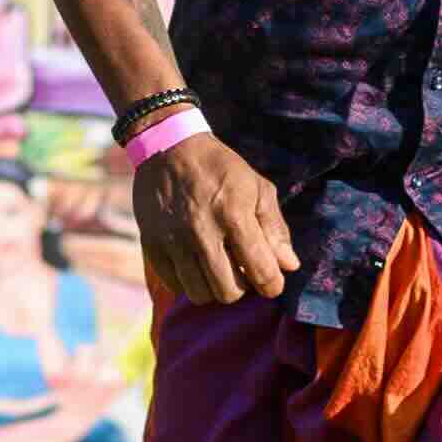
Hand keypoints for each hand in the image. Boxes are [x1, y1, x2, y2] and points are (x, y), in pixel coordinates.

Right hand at [135, 129, 299, 304]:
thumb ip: (275, 228)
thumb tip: (289, 265)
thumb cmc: (220, 168)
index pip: (260, 270)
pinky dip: (189, 282)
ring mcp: (173, 240)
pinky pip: (174, 285)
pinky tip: (196, 264)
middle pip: (229, 292)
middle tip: (242, 272)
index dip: (272, 285)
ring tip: (218, 269)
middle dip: (243, 288)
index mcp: (234, 213)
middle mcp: (202, 231)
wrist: (169, 147)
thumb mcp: (257, 187)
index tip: (272, 282)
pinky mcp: (152, 245)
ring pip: (200, 294)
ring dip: (214, 288)